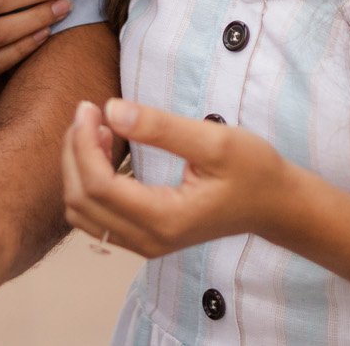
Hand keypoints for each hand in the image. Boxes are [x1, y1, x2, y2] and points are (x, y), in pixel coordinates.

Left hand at [61, 98, 289, 258]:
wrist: (275, 205)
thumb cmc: (252, 170)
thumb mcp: (214, 141)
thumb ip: (161, 127)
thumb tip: (111, 109)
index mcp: (165, 219)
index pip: (98, 186)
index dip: (83, 143)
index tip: (91, 106)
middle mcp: (149, 240)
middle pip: (80, 201)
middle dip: (74, 151)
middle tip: (89, 110)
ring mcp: (145, 244)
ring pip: (82, 212)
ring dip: (78, 168)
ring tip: (98, 129)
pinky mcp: (144, 237)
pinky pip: (96, 216)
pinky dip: (88, 182)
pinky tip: (107, 151)